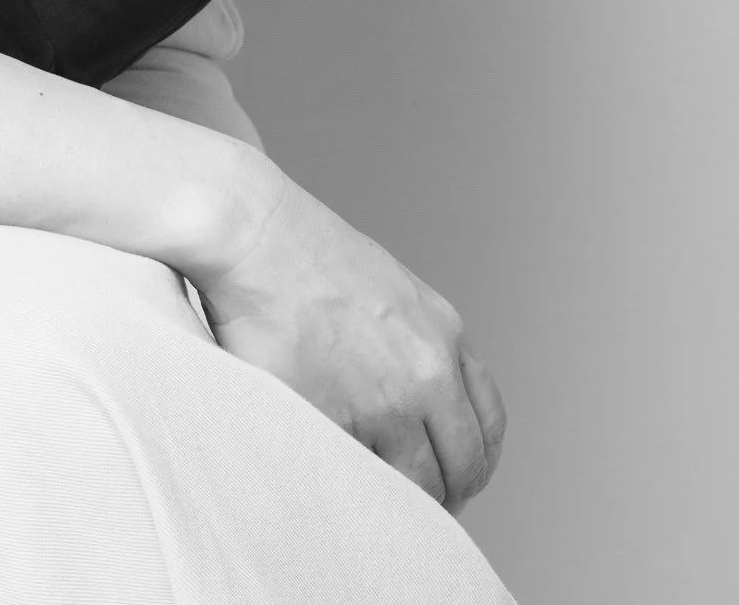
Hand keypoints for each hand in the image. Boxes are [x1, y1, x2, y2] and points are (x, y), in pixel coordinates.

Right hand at [184, 162, 507, 511]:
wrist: (252, 235)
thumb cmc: (302, 252)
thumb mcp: (390, 288)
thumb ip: (416, 343)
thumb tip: (419, 401)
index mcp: (444, 337)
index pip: (487, 427)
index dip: (472, 463)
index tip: (453, 476)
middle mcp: (426, 375)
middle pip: (461, 469)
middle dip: (443, 493)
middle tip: (415, 501)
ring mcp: (382, 405)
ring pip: (413, 487)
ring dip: (396, 496)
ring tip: (371, 494)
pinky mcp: (334, 424)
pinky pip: (360, 480)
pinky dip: (352, 486)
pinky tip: (336, 477)